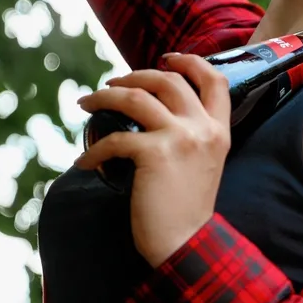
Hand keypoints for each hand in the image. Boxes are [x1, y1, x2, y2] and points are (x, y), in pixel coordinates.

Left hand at [73, 54, 231, 267]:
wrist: (185, 245)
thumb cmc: (186, 211)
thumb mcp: (202, 165)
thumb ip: (191, 138)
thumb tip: (153, 116)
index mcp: (219, 131)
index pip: (214, 81)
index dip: (190, 62)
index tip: (168, 58)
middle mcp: (203, 128)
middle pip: (167, 80)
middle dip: (134, 75)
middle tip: (111, 84)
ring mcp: (180, 138)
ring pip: (136, 97)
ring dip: (105, 96)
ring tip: (86, 104)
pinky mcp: (154, 154)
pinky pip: (115, 140)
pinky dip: (94, 150)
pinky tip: (84, 161)